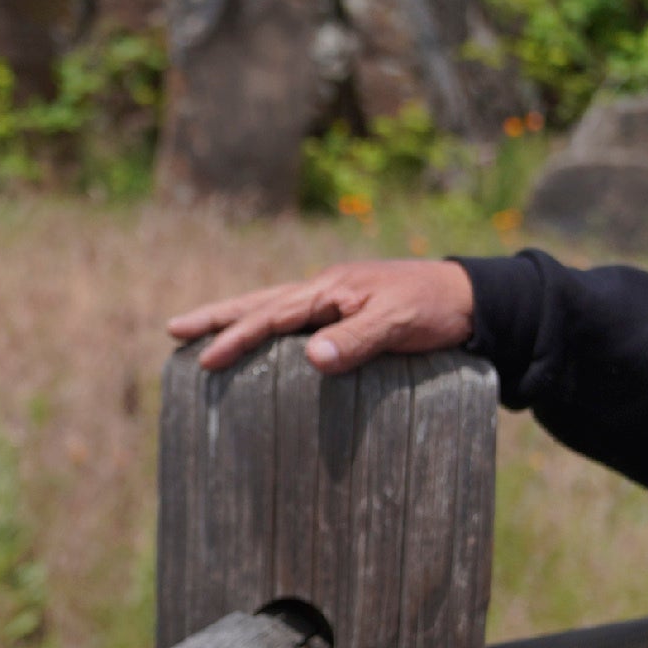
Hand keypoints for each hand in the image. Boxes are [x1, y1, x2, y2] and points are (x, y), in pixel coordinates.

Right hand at [165, 260, 476, 374]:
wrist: (474, 299)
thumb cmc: (437, 308)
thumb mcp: (399, 322)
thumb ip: (358, 339)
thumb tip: (311, 358)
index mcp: (331, 289)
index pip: (272, 314)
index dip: (237, 336)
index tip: (205, 358)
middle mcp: (326, 290)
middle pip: (259, 302)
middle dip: (217, 317)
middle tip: (173, 329)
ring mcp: (336, 301)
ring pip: (274, 308)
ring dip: (237, 319)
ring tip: (201, 333)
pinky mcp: (348, 315)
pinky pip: (296, 322)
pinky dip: (268, 330)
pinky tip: (260, 344)